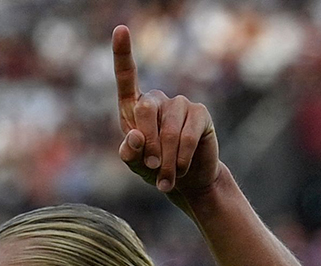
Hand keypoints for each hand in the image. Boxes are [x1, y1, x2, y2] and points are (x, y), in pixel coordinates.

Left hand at [113, 25, 221, 198]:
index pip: (126, 76)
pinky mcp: (200, 114)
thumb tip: (136, 138)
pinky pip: (187, 136)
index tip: (120, 29)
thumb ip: (130, 152)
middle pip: (145, 109)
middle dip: (147, 144)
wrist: (188, 181)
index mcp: (134, 107)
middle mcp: (157, 100)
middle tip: (151, 168)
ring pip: (168, 130)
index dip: (123, 53)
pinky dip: (181, 157)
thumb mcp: (136, 164)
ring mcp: (180, 104)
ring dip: (165, 160)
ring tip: (166, 178)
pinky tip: (180, 170)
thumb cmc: (155, 169)